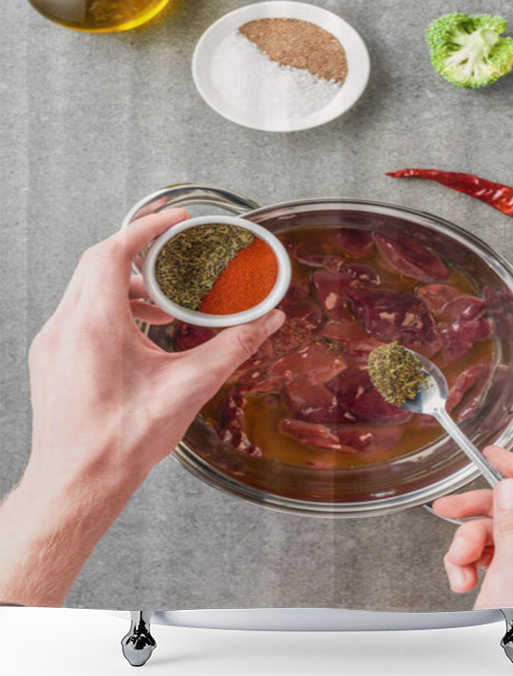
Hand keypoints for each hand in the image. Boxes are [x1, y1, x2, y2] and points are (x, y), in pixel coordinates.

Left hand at [1, 210, 284, 605]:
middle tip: (175, 253)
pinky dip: (113, 309)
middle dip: (140, 254)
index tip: (174, 220)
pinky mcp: (51, 359)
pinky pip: (80, 314)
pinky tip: (142, 333)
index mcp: (93, 326)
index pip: (111, 252)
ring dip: (128, 286)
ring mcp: (52, 343)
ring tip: (165, 303)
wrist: (78, 484)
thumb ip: (233, 346)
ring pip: (87, 289)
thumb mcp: (189, 387)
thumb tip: (268, 322)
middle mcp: (64, 327)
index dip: (145, 229)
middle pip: (97, 264)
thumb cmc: (121, 443)